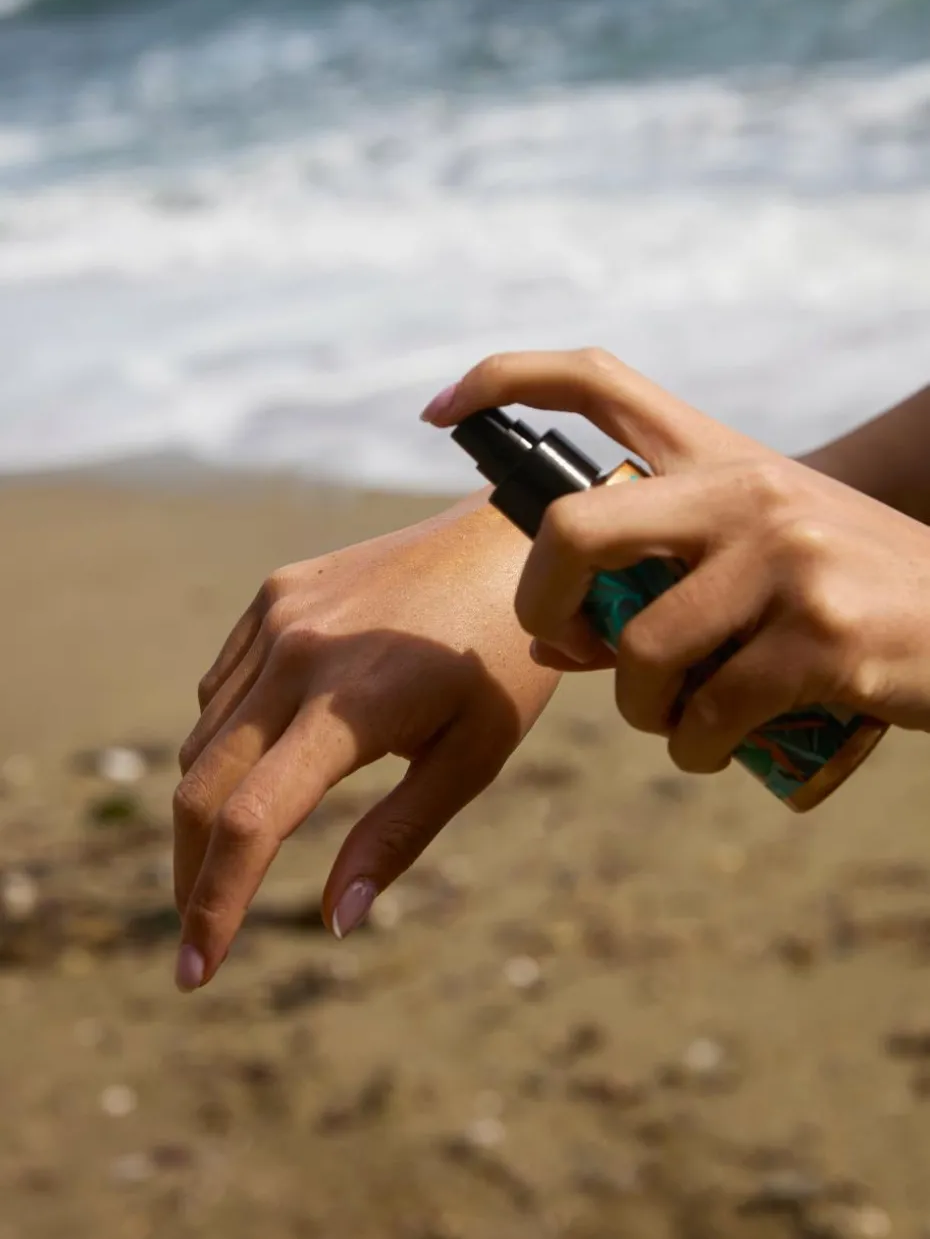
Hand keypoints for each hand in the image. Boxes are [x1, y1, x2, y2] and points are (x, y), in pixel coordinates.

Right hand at [173, 494, 557, 988]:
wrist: (507, 540)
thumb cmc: (505, 658)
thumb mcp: (472, 756)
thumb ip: (396, 836)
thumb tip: (336, 921)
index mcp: (350, 704)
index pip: (250, 822)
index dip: (213, 907)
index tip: (194, 973)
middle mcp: (294, 654)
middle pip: (200, 787)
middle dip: (191, 874)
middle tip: (198, 937)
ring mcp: (276, 616)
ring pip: (203, 738)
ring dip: (206, 810)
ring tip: (234, 859)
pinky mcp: (274, 595)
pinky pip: (220, 687)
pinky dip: (221, 741)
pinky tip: (259, 766)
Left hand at [423, 350, 929, 772]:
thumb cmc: (846, 591)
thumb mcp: (759, 554)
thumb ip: (653, 581)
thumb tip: (545, 635)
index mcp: (721, 456)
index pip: (596, 378)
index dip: (504, 378)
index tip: (439, 412)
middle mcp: (744, 488)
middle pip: (576, 529)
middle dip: (543, 604)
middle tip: (566, 641)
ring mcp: (784, 557)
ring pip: (639, 651)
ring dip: (641, 711)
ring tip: (678, 722)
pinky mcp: (820, 635)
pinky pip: (707, 713)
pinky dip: (695, 750)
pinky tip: (718, 749)